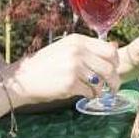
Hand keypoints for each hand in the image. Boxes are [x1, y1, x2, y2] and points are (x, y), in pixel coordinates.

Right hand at [3, 34, 120, 105]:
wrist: (23, 78)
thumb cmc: (44, 65)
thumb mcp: (65, 49)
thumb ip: (88, 49)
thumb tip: (114, 48)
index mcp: (78, 40)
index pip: (109, 50)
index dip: (115, 63)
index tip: (113, 71)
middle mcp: (78, 51)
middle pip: (109, 67)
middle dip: (114, 81)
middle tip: (113, 88)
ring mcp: (74, 67)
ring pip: (101, 82)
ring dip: (101, 91)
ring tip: (95, 93)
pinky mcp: (70, 84)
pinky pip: (90, 92)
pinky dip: (89, 96)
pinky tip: (83, 95)